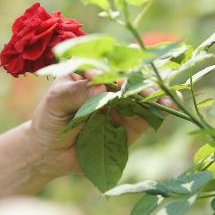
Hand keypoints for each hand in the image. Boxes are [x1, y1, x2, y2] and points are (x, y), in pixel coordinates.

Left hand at [27, 71, 151, 178]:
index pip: (108, 62)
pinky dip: (156, 112)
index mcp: (90, 71)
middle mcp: (109, 85)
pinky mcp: (128, 125)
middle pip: (130, 77)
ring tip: (163, 97)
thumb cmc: (49, 119)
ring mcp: (120, 105)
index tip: (119, 77)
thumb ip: (77, 93)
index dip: (118, 66)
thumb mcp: (57, 101)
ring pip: (141, 95)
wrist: (49, 152)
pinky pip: (145, 117)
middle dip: (141, 80)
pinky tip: (165, 108)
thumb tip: (102, 88)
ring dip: (154, 94)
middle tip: (146, 87)